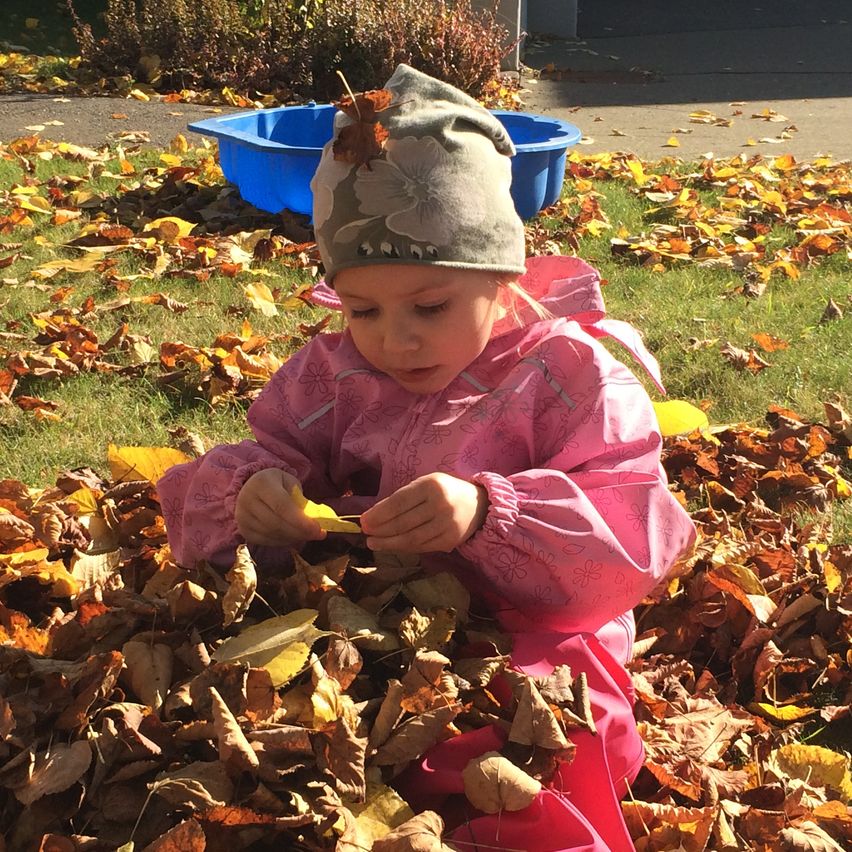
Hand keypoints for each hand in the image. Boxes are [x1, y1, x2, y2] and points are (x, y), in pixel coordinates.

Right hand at [235, 468, 325, 547]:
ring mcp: (242, 517)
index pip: (281, 506)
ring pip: (272, 534)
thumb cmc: (277, 484)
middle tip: (318, 534)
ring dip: (293, 537)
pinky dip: (283, 541)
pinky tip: (293, 536)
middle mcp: (246, 500)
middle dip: (300, 532)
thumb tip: (314, 521)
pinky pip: (267, 541)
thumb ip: (301, 501)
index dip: (300, 520)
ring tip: (307, 534)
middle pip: (276, 523)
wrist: (253, 487)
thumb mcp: (291, 484)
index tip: (318, 529)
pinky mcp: (243, 530)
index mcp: (261, 483)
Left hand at [360, 473, 488, 552]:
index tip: (364, 521)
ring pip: (411, 538)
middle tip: (365, 533)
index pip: (399, 502)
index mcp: (431, 485)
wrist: (478, 504)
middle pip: (403, 522)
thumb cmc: (445, 491)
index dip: (379, 514)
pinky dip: (404, 548)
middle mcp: (440, 505)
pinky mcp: (450, 540)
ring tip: (373, 543)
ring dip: (389, 543)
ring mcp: (447, 525)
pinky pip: (422, 547)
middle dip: (380, 530)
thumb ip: (404, 497)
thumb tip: (374, 515)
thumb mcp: (426, 484)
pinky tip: (392, 546)